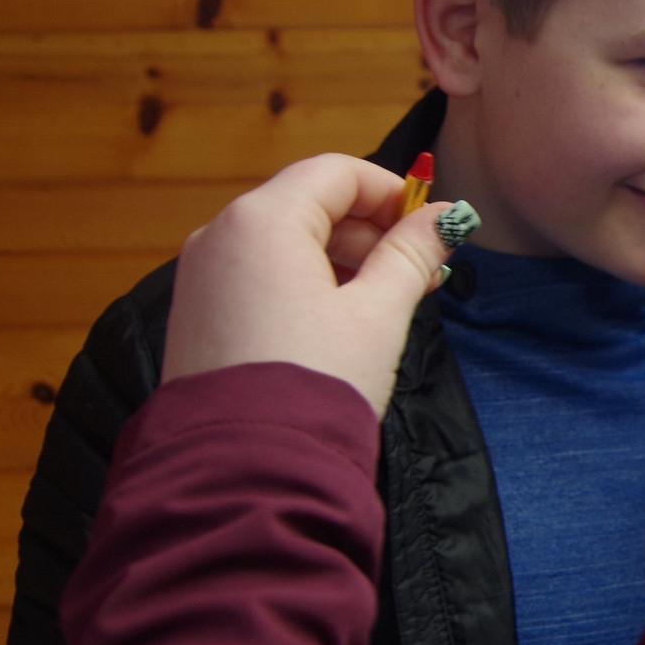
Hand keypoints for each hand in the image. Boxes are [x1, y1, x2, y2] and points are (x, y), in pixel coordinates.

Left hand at [162, 153, 458, 417]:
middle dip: (370, 231)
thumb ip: (413, 254)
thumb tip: (447, 217)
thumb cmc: (314, 385)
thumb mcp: (379, 314)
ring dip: (340, 259)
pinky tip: (339, 324)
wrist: (245, 471)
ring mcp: (201, 277)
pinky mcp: (197, 315)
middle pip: (307, 204)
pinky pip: (258, 276)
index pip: (336, 173)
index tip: (429, 226)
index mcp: (261, 221)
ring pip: (283, 242)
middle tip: (421, 272)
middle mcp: (219, 236)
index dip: (391, 191)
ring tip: (387, 304)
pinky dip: (303, 284)